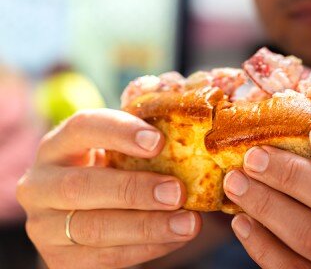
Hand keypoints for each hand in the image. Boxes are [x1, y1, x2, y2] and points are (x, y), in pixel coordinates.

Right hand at [16, 109, 200, 268]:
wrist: (88, 216)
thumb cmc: (114, 171)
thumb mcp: (120, 151)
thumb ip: (144, 142)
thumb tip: (196, 134)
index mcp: (57, 145)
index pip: (81, 128)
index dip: (119, 132)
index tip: (159, 141)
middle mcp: (40, 184)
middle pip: (80, 186)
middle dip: (134, 190)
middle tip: (178, 192)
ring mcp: (44, 226)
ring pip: (93, 228)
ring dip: (147, 226)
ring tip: (188, 223)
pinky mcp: (59, 260)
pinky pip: (105, 257)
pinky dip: (147, 248)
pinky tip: (176, 238)